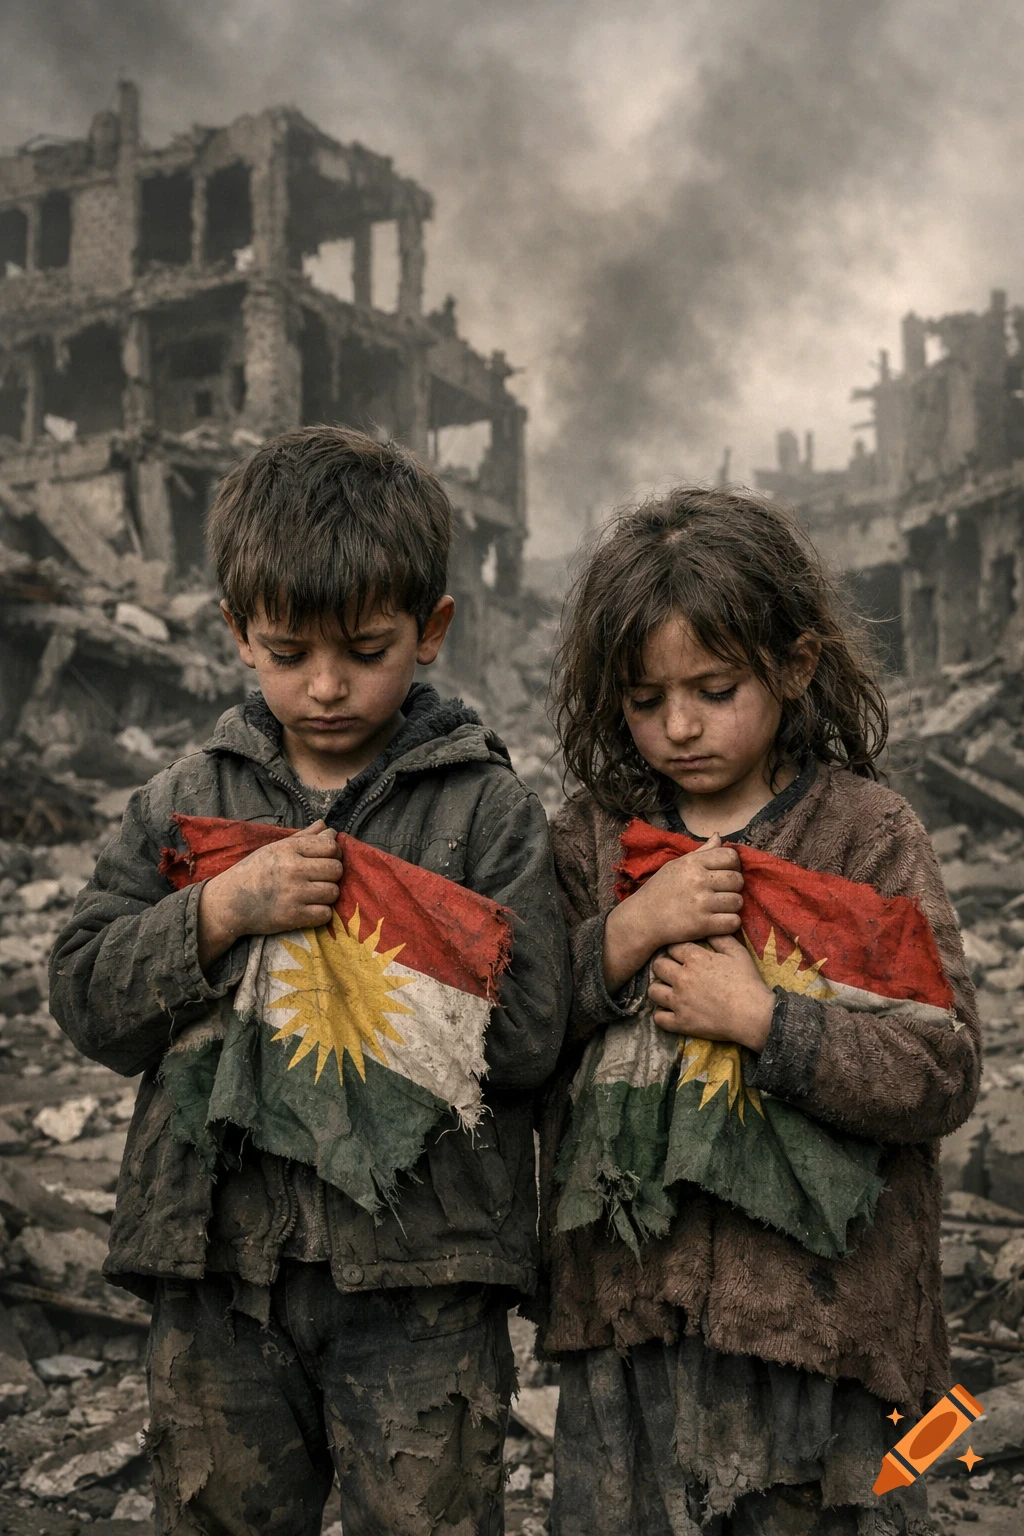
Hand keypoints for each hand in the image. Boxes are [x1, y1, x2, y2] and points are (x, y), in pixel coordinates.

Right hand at [197, 821, 343, 970]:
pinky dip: (320, 913)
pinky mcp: (292, 916)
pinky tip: (309, 909)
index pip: (331, 846)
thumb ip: (303, 837)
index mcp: (289, 849)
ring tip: (313, 894)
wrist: (229, 902)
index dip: (334, 853)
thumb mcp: (274, 848)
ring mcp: (294, 893)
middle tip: (319, 879)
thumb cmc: (253, 872)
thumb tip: (327, 827)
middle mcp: (293, 869)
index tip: (325, 860)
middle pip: (336, 869)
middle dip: (332, 875)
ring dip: (327, 895)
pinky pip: (325, 914)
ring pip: (333, 892)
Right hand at [602, 834, 743, 991]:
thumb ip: (700, 852)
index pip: (731, 856)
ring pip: (738, 902)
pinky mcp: (702, 925)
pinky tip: (718, 922)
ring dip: (732, 907)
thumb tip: (718, 836)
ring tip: (720, 909)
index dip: (733, 865)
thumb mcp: (675, 866)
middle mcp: (698, 880)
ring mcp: (701, 903)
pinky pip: (733, 922)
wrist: (641, 919)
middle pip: (737, 880)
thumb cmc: (658, 891)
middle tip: (723, 893)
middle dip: (734, 887)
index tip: (725, 874)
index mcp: (692, 863)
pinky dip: (729, 924)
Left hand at [647, 934, 773, 1050]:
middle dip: (663, 966)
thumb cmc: (747, 982)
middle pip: (658, 966)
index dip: (676, 950)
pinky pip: (658, 1018)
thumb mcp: (738, 953)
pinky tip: (670, 1012)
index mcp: (695, 959)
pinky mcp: (681, 1022)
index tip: (681, 956)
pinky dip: (662, 1015)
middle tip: (672, 972)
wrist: (753, 1014)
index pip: (672, 947)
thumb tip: (708, 929)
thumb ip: (720, 938)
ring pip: (653, 991)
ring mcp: (679, 1001)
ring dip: (659, 990)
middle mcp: (682, 978)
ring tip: (668, 991)